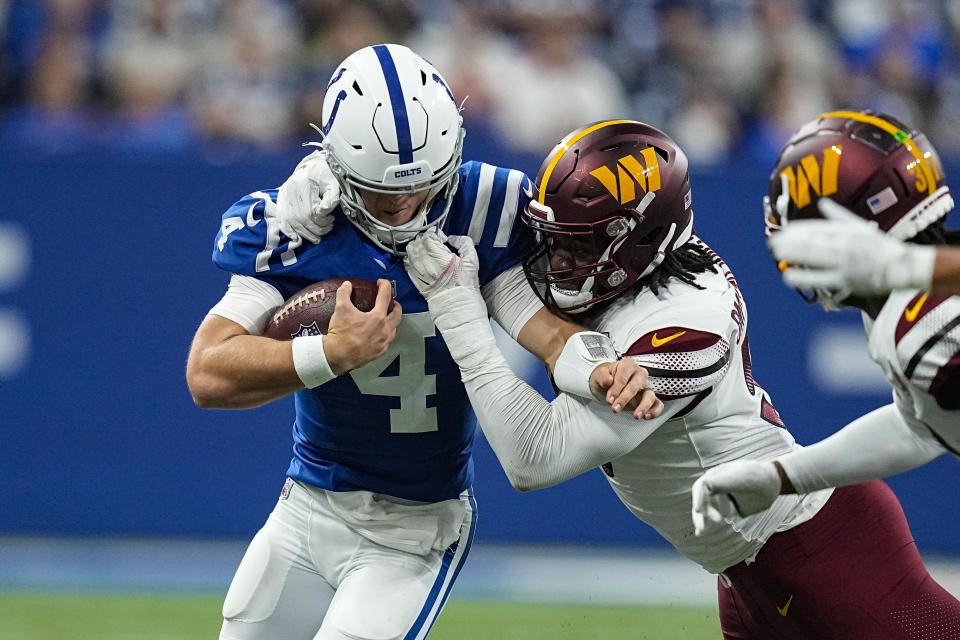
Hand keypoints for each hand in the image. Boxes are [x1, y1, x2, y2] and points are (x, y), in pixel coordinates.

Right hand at [276, 150, 339, 243]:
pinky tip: (297, 238)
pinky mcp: (281, 202)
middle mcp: (290, 191)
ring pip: (293, 223)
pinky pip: (281, 220)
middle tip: (328, 226)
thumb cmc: (325, 175)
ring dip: (306, 233)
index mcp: (303, 184)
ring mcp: (284, 197)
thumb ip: (331, 197)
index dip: (323, 220)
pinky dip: (289, 232)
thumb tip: (325, 211)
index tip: (331, 218)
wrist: (313, 167)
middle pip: (301, 219)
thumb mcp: (332, 183)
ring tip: (319, 233)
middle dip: (317, 228)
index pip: (311, 212)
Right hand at [323, 279, 401, 373]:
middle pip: (397, 314)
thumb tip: (346, 286)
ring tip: (386, 318)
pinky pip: (387, 341)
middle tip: (391, 302)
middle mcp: (384, 330)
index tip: (382, 283)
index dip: (384, 286)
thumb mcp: (341, 309)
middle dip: (395, 306)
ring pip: (394, 329)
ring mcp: (383, 342)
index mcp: (377, 318)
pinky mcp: (379, 352)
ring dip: (392, 321)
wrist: (337, 356)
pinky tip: (379, 334)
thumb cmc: (341, 334)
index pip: (385, 297)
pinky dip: (386, 334)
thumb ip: (344, 293)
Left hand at [404, 232, 479, 300]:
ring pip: (410, 252)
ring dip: (416, 247)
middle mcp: (427, 264)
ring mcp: (420, 272)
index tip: (441, 237)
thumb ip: (464, 243)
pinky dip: (411, 259)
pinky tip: (418, 259)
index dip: (435, 233)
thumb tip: (454, 239)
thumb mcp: (472, 260)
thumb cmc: (465, 285)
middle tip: (433, 242)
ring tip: (424, 248)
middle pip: (418, 243)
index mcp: (440, 257)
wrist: (458, 304)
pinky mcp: (416, 280)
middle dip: (425, 239)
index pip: (429, 237)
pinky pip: (408, 265)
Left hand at [590, 359, 662, 419]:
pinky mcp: (649, 397)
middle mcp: (639, 374)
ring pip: (649, 395)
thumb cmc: (606, 377)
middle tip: (615, 408)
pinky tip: (646, 416)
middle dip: (625, 399)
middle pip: (635, 386)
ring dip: (643, 406)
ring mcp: (646, 386)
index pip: (624, 376)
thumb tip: (608, 380)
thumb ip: (602, 376)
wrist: (607, 383)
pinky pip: (657, 404)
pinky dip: (654, 411)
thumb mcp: (599, 374)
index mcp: (628, 365)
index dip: (616, 389)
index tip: (609, 399)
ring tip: (635, 415)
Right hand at [691, 460, 781, 535]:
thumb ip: (724, 482)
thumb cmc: (757, 477)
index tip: (698, 510)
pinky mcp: (725, 507)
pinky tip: (700, 533)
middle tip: (703, 528)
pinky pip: (713, 515)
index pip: (702, 487)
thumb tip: (705, 486)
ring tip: (701, 532)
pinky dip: (706, 523)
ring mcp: (719, 497)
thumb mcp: (741, 477)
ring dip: (702, 520)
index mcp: (716, 476)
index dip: (699, 498)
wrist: (771, 483)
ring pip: (705, 509)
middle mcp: (714, 486)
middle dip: (700, 514)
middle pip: (701, 500)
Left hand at [768, 198, 934, 293]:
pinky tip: (788, 276)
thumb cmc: (879, 246)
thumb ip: (839, 216)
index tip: (784, 231)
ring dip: (794, 254)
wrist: (902, 266)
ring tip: (777, 253)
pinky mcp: (845, 280)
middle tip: (773, 242)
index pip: (818, 228)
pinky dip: (804, 277)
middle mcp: (844, 245)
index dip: (799, 230)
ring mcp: (844, 262)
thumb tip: (822, 202)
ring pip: (815, 257)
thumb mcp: (860, 226)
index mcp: (847, 231)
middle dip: (791, 241)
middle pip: (813, 241)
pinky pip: (821, 279)